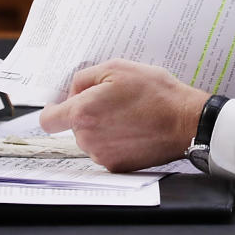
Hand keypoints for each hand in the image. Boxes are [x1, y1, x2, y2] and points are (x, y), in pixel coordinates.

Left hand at [39, 59, 209, 172]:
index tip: (62, 105)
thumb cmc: (155, 93)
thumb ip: (84, 78)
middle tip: (113, 100)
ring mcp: (102, 155)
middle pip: (73, 127)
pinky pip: (106, 151)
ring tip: (128, 115)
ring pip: (90, 139)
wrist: (186, 121)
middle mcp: (87, 138)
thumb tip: (71, 92)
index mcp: (82, 113)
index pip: (48, 120)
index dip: (53, 110)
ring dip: (102, 128)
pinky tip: (134, 129)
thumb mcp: (117, 67)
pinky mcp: (117, 167)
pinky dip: (115, 141)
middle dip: (87, 113)